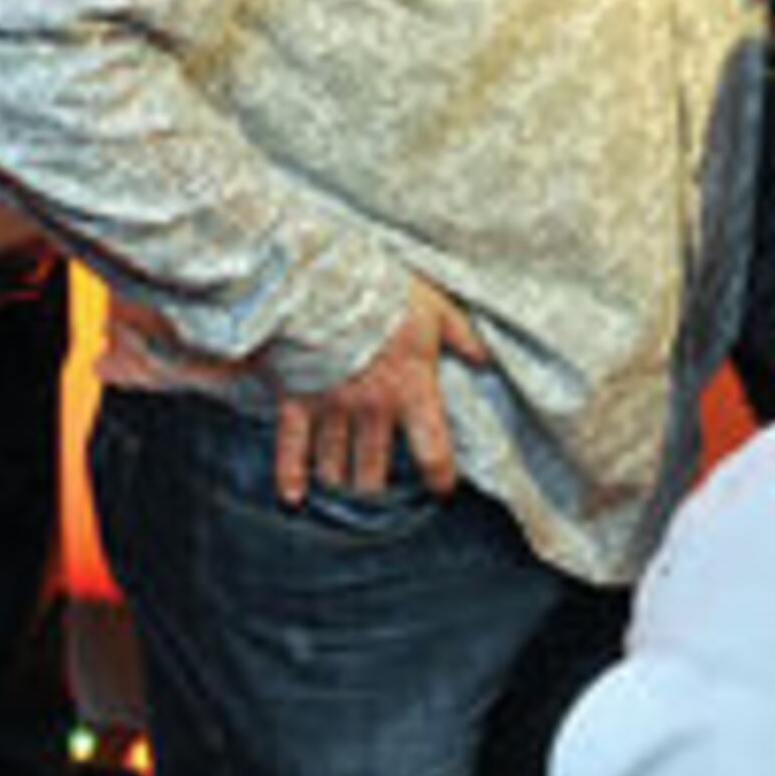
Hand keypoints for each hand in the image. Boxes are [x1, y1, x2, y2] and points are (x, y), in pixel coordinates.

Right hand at [273, 278, 490, 504]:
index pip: (432, 450)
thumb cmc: (381, 291)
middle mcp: (372, 409)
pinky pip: (291, 447)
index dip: (438, 477)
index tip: (440, 490)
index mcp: (411, 389)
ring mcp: (332, 408)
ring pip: (335, 463)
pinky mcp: (297, 399)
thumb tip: (484, 358)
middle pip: (374, 470)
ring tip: (341, 489)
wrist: (321, 278)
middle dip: (376, 487)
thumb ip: (460, 334)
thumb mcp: (433, 306)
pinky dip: (290, 475)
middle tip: (377, 493)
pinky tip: (293, 496)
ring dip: (339, 480)